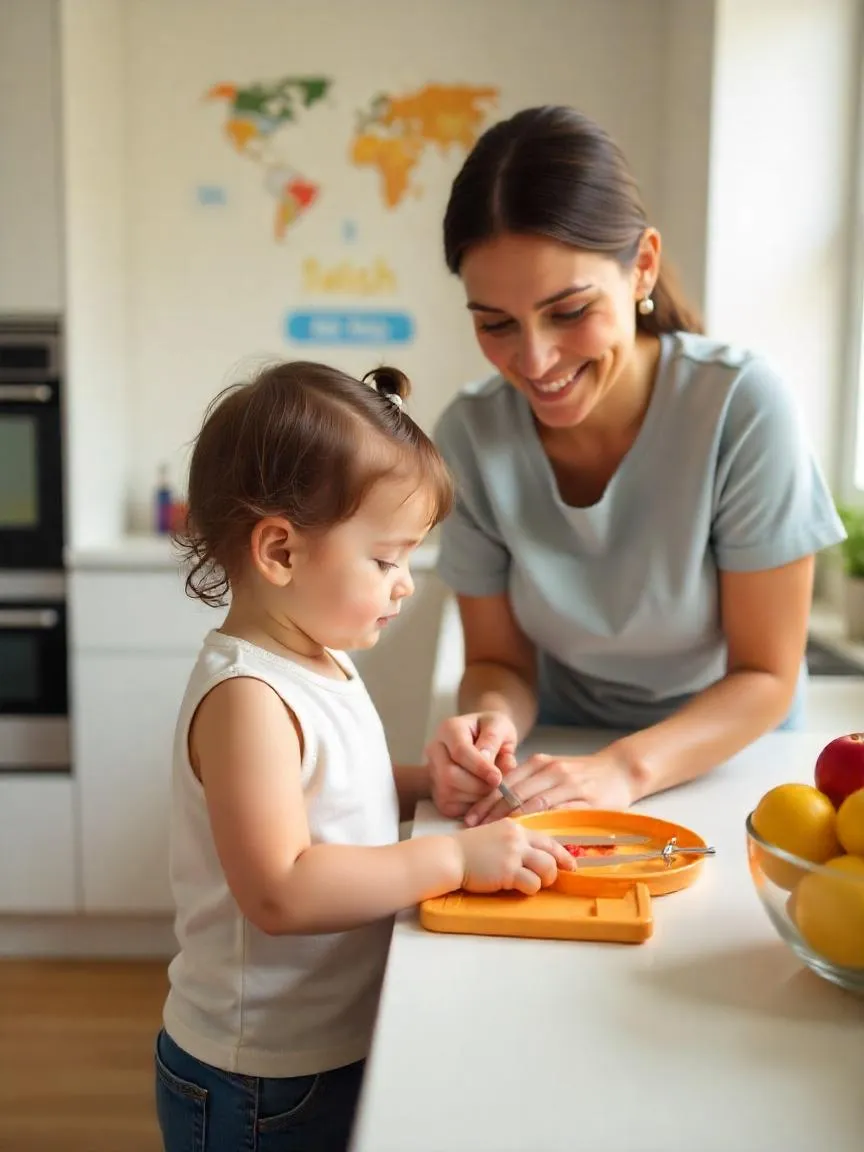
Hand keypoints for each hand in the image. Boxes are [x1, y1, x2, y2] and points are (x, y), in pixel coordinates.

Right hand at [425, 711, 518, 818]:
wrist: (487, 741)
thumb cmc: (494, 732)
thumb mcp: (500, 727)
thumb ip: (493, 740)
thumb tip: (486, 762)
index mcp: (449, 729)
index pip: (459, 751)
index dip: (479, 767)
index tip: (497, 777)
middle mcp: (435, 749)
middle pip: (448, 775)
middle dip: (477, 785)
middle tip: (498, 785)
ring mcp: (433, 772)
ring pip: (448, 793)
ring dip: (476, 797)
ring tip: (491, 787)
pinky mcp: (437, 792)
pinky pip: (449, 806)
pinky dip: (470, 806)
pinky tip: (481, 795)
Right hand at [453, 819, 575, 895]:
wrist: (451, 856)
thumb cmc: (469, 849)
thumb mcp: (494, 835)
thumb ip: (513, 842)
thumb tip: (534, 857)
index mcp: (515, 828)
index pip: (547, 839)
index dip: (562, 854)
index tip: (571, 864)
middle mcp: (517, 838)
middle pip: (551, 854)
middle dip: (555, 870)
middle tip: (548, 880)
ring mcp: (513, 854)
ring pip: (547, 869)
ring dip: (543, 881)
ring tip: (531, 884)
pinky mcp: (508, 872)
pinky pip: (532, 884)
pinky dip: (529, 889)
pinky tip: (517, 888)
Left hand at [465, 747, 636, 825]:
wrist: (620, 770)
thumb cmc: (582, 774)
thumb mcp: (552, 770)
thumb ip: (529, 782)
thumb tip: (497, 801)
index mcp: (540, 763)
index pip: (505, 783)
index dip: (486, 801)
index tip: (470, 818)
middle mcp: (551, 770)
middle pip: (514, 793)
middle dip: (491, 813)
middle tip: (474, 830)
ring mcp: (569, 784)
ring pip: (534, 804)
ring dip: (512, 821)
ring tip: (495, 837)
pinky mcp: (586, 800)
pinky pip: (559, 814)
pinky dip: (542, 825)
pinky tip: (528, 838)